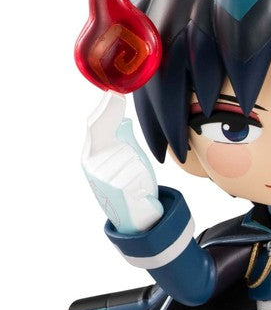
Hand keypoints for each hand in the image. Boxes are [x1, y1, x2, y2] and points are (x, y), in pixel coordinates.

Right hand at [82, 91, 163, 233]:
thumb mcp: (126, 156)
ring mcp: (103, 176)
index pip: (95, 126)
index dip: (105, 109)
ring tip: (134, 176)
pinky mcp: (116, 188)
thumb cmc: (129, 181)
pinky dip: (140, 174)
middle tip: (119, 105)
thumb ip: (122, 138)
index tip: (116, 94)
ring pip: (128, 153)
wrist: (134, 215)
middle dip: (116, 125)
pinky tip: (138, 186)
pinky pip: (136, 168)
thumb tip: (123, 118)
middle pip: (108, 134)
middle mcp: (92, 165)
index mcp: (91, 155)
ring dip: (136, 162)